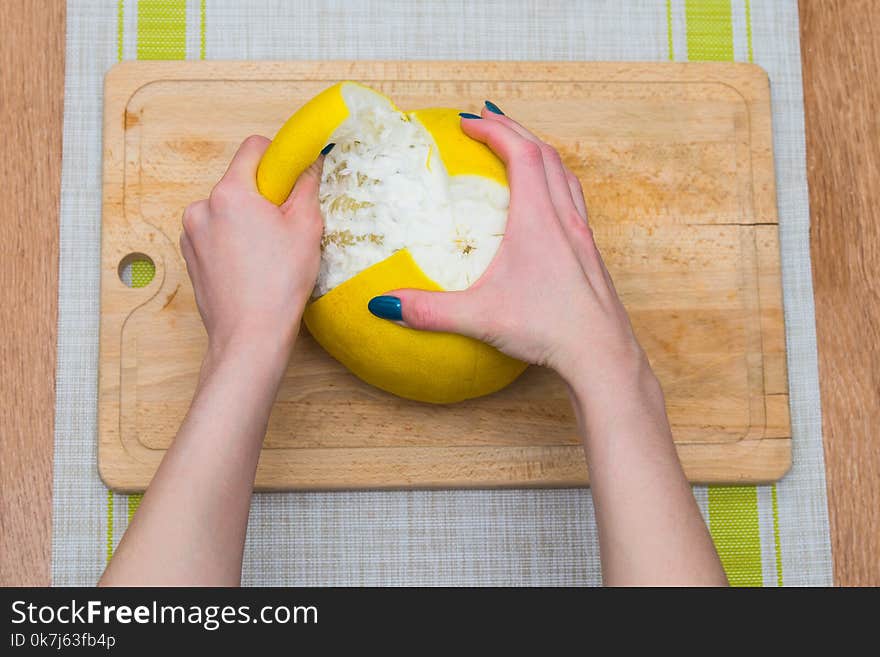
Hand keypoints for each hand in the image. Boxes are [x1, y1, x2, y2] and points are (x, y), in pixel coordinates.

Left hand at [180, 135, 323, 359]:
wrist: (250, 336)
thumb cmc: (279, 284)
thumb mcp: (306, 227)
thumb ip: (307, 185)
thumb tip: (311, 161)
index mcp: (230, 193)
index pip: (254, 148)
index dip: (278, 157)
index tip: (294, 176)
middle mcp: (201, 207)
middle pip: (240, 182)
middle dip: (264, 196)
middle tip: (286, 226)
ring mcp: (190, 233)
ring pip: (227, 210)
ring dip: (247, 220)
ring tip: (268, 253)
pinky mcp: (189, 256)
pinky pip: (215, 233)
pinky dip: (233, 240)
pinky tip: (251, 266)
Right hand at [380, 107, 649, 398]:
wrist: (601, 354)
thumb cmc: (547, 329)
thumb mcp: (479, 318)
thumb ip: (427, 311)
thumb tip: (382, 305)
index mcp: (537, 219)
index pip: (520, 153)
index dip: (494, 129)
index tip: (468, 120)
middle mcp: (564, 217)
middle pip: (545, 153)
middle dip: (514, 129)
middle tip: (487, 120)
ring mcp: (582, 234)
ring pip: (564, 174)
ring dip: (539, 152)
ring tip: (518, 147)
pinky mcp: (589, 253)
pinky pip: (573, 199)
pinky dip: (555, 182)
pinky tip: (544, 201)